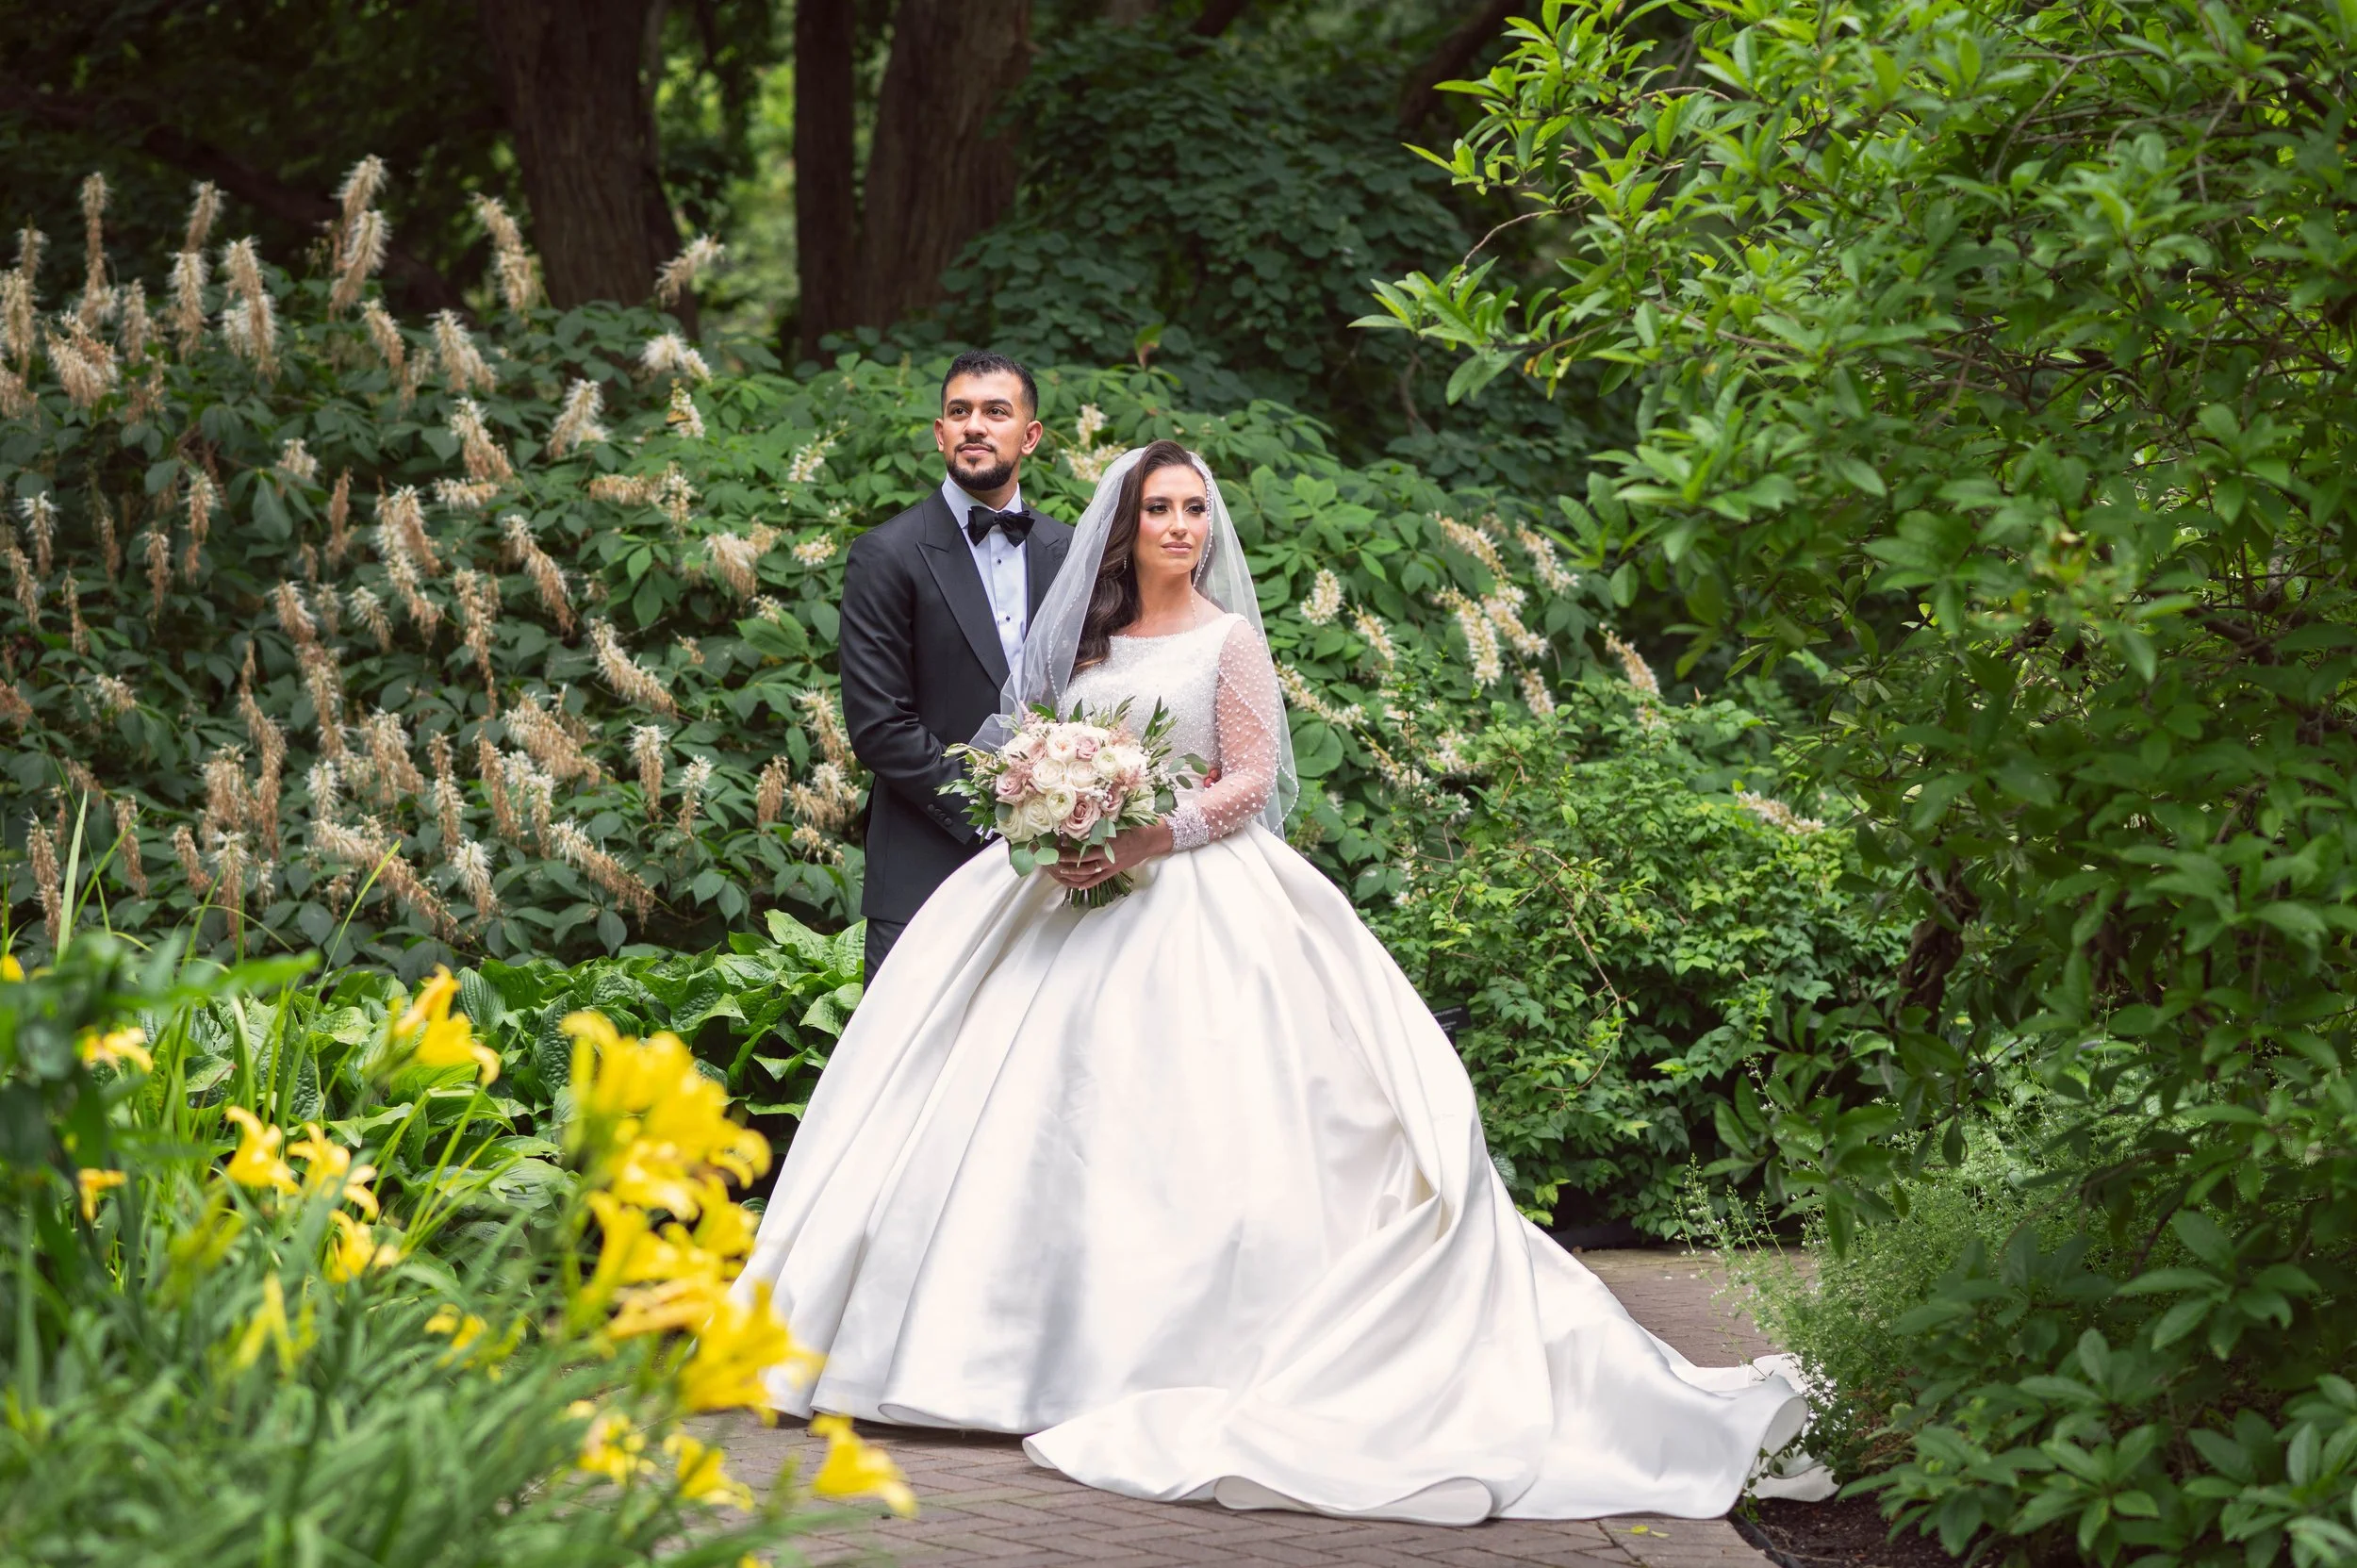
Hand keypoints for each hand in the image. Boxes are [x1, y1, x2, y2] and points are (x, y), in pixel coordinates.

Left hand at [1047, 822, 1173, 890]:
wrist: (1150, 840)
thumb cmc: (1133, 827)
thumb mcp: (1117, 821)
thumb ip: (1099, 824)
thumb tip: (1081, 820)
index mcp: (1106, 842)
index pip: (1082, 846)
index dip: (1068, 846)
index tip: (1056, 841)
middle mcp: (1106, 856)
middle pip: (1080, 861)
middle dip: (1064, 860)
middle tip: (1050, 857)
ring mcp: (1108, 866)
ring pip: (1085, 873)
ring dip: (1070, 873)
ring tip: (1057, 870)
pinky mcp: (1112, 872)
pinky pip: (1095, 881)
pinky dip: (1084, 884)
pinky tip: (1074, 885)